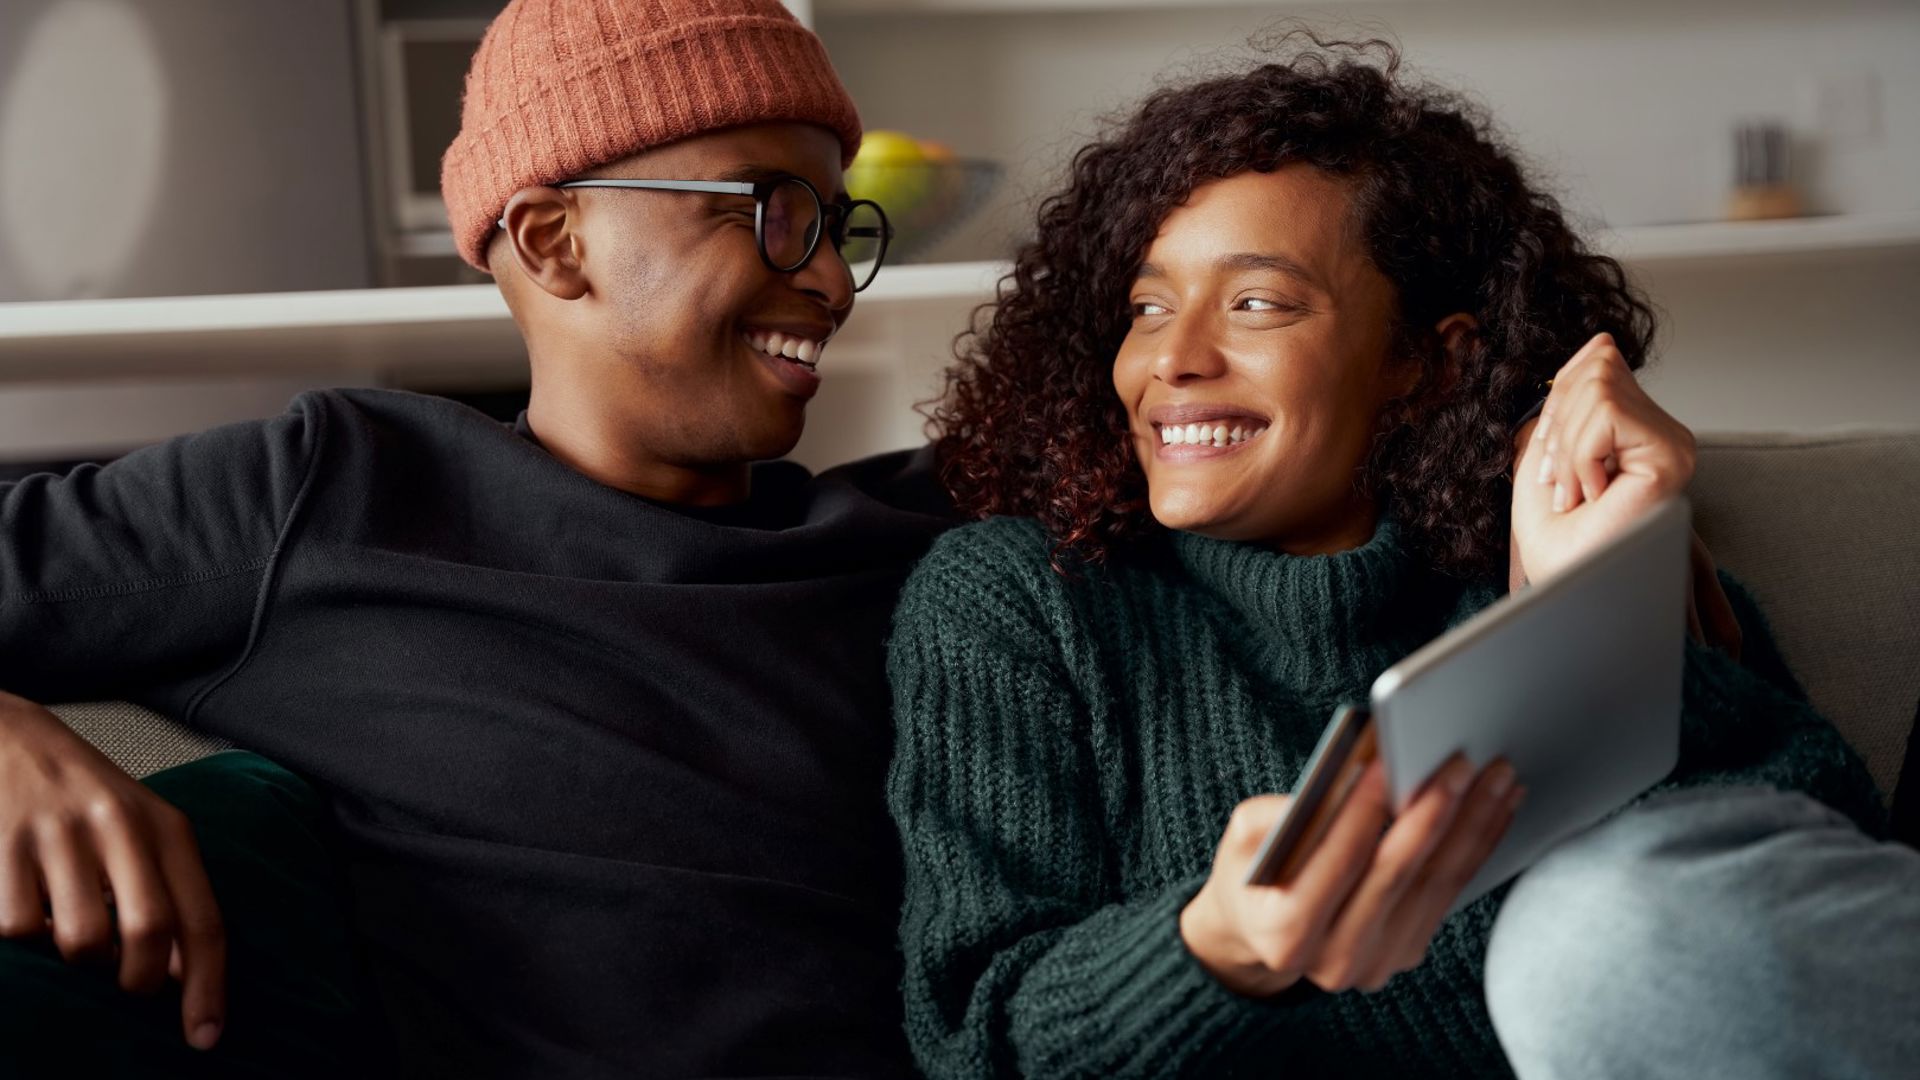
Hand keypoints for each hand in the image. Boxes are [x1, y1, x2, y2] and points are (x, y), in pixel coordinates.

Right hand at [0, 691, 225, 1049]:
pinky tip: (26, 896)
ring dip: (76, 954)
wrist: (12, 734)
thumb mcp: (144, 832)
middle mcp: (121, 825)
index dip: (208, 986)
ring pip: (80, 941)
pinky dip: (24, 931)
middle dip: (139, 979)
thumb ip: (172, 894)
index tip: (207, 1036)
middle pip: (147, 933)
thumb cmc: (88, 797)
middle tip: (128, 983)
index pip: (203, 920)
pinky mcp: (5, 845)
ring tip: (71, 920)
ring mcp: (60, 834)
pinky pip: (19, 927)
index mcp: (167, 827)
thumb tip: (185, 974)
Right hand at [1179, 755, 1522, 996]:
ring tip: (1496, 777)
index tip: (1387, 763)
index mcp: (1285, 932)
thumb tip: (1343, 779)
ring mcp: (1376, 962)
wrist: (1262, 929)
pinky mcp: (1407, 952)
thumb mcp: (1243, 835)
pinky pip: (1449, 893)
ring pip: (1435, 884)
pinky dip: (1475, 845)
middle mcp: (1334, 959)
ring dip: (1472, 825)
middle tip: (1461, 764)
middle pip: (1396, 876)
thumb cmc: (1251, 868)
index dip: (1362, 812)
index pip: (1336, 863)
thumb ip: (1280, 813)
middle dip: (1433, 813)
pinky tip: (1494, 807)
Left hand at [1511, 333, 1695, 586]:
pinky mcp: (1672, 456)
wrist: (1565, 582)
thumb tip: (1603, 340)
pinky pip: (1605, 412)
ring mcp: (1673, 443)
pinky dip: (1580, 455)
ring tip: (1577, 493)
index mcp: (1637, 429)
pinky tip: (1593, 494)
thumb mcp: (1548, 449)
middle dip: (1558, 427)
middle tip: (1563, 485)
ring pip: (1597, 386)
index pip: (1596, 365)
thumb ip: (1573, 397)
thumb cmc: (1555, 534)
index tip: (1555, 469)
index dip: (1558, 405)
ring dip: (1566, 447)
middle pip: (1595, 369)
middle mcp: (1664, 432)